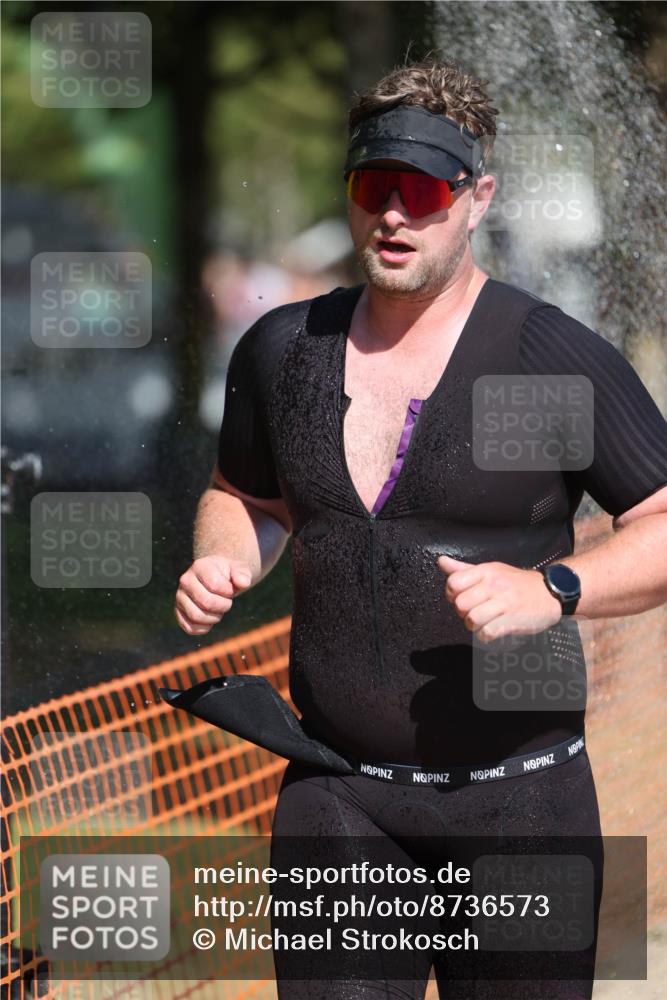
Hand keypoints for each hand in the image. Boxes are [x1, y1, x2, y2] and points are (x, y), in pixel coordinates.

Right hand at [175, 555, 252, 634]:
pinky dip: (204, 628)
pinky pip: (189, 627)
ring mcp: (180, 597)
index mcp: (200, 567)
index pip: (215, 585)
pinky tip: (211, 620)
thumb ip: (242, 575)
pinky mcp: (179, 611)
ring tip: (219, 610)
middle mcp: (186, 580)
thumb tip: (243, 583)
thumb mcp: (239, 569)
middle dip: (224, 606)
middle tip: (227, 602)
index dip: (228, 592)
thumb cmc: (229, 574)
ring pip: (196, 616)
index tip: (231, 589)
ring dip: (215, 618)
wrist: (217, 577)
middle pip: (206, 602)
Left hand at [437, 554, 562, 642]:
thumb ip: (464, 569)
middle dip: (463, 612)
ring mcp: (504, 603)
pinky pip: (487, 633)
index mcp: (486, 571)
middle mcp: (494, 585)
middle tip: (473, 611)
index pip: (454, 583)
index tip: (460, 597)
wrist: (549, 592)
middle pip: (460, 605)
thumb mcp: (491, 570)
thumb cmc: (516, 583)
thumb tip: (441, 562)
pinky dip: (486, 636)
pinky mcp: (512, 621)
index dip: (452, 594)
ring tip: (483, 621)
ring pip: (472, 620)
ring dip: (474, 625)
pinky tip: (492, 629)